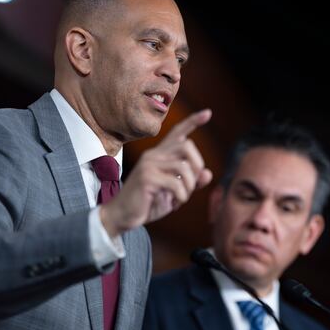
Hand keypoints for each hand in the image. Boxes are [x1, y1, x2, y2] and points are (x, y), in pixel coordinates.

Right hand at [100, 109, 212, 236]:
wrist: (121, 216)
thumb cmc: (147, 203)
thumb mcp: (173, 193)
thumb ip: (190, 182)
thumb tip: (208, 173)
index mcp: (159, 155)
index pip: (177, 132)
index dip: (193, 122)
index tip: (208, 113)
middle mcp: (153, 155)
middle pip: (187, 146)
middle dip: (198, 165)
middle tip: (193, 184)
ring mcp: (148, 165)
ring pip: (184, 166)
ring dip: (189, 186)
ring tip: (182, 198)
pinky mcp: (146, 178)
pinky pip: (176, 183)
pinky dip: (181, 196)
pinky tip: (175, 204)